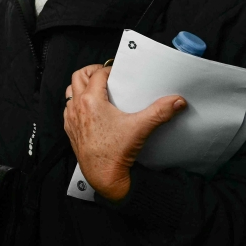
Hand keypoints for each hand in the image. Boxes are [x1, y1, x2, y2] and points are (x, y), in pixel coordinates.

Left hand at [63, 64, 185, 201]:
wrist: (104, 175)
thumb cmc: (116, 152)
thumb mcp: (140, 128)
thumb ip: (160, 112)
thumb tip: (176, 101)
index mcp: (91, 100)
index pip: (98, 74)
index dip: (108, 70)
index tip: (117, 73)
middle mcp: (78, 106)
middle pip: (78, 76)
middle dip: (91, 71)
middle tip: (104, 74)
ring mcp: (72, 118)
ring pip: (70, 91)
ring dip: (80, 86)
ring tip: (95, 88)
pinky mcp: (71, 129)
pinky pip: (68, 108)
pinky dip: (76, 103)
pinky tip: (88, 109)